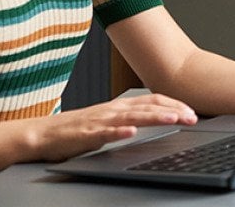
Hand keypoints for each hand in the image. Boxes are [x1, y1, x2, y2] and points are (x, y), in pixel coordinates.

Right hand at [25, 94, 197, 162]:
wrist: (41, 134)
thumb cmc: (75, 129)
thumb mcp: (109, 121)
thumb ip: (129, 120)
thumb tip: (153, 122)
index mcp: (120, 106)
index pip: (153, 99)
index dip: (174, 103)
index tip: (192, 110)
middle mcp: (113, 110)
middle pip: (148, 107)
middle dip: (173, 111)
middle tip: (193, 117)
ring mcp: (100, 121)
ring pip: (132, 117)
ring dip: (154, 117)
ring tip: (173, 118)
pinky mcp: (85, 134)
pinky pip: (104, 133)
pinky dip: (118, 132)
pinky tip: (131, 133)